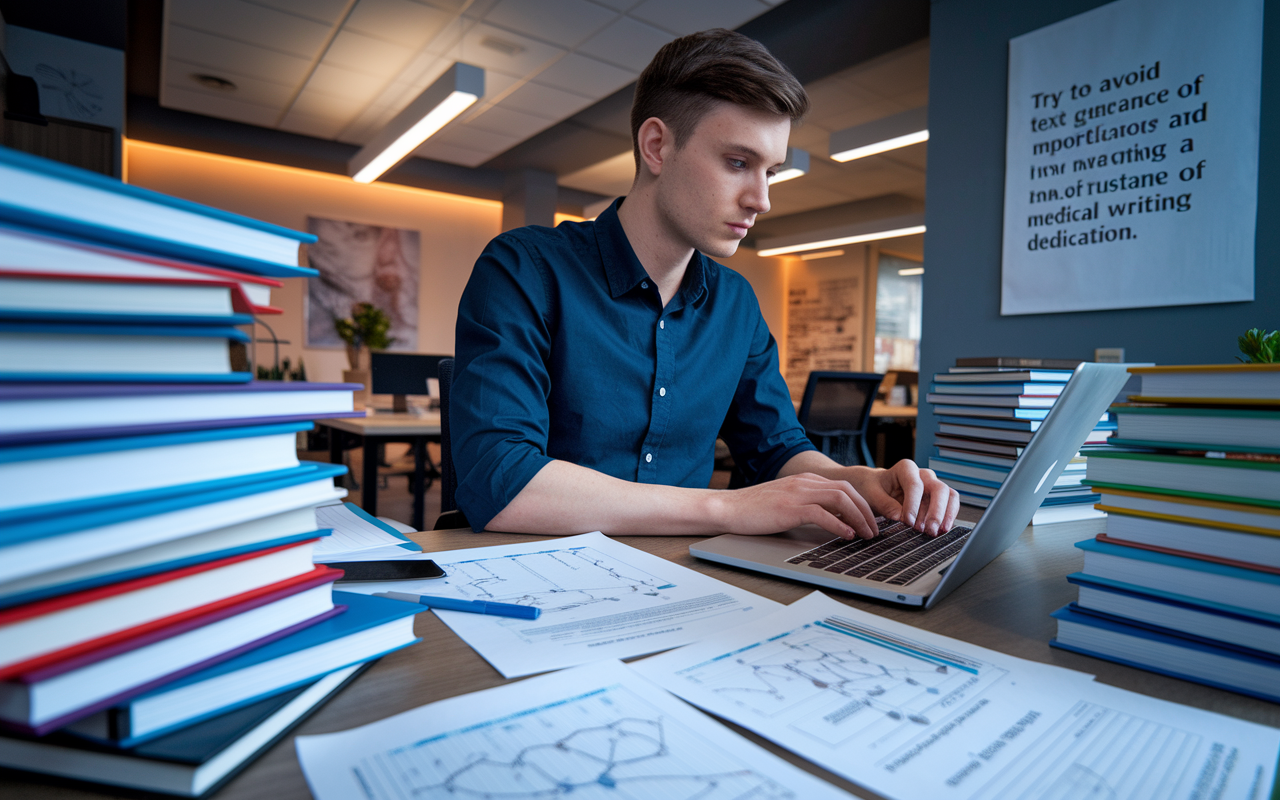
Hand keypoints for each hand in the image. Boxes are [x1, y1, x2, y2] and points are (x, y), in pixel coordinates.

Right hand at [712, 473, 880, 540]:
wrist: (728, 508)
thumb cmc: (754, 510)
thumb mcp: (786, 503)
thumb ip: (808, 506)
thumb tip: (833, 521)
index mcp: (805, 480)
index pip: (844, 487)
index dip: (862, 504)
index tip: (870, 521)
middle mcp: (804, 482)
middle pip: (847, 491)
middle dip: (866, 511)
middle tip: (874, 530)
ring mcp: (797, 493)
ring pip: (840, 499)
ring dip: (858, 518)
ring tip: (865, 534)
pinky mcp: (789, 508)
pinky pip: (822, 514)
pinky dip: (839, 525)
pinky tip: (846, 536)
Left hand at [851, 460, 958, 536]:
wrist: (874, 489)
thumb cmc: (871, 489)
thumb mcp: (870, 494)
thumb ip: (884, 504)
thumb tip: (899, 516)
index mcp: (906, 468)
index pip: (915, 485)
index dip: (913, 504)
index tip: (907, 522)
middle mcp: (923, 475)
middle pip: (939, 489)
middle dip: (936, 512)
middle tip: (928, 530)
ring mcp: (932, 486)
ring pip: (949, 497)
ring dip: (945, 516)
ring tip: (936, 533)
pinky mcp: (937, 499)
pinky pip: (950, 506)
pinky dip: (947, 519)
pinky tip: (940, 532)